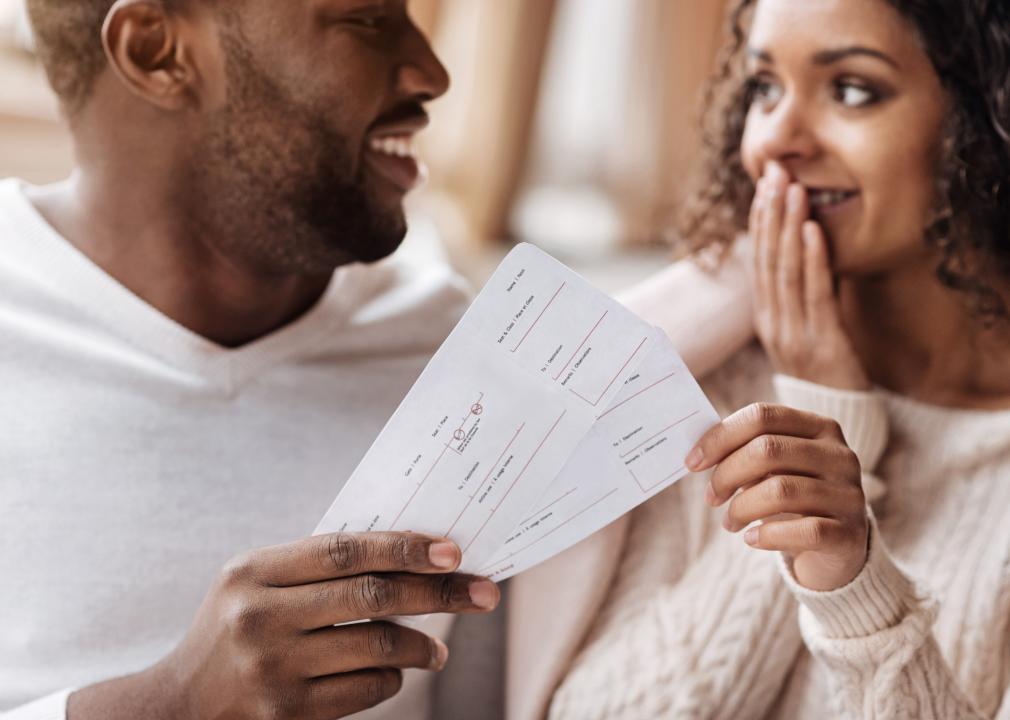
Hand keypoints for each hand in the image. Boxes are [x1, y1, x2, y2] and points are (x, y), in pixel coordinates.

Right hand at [69, 532, 498, 719]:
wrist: (177, 708)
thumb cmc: (233, 629)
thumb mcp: (256, 583)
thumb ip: (318, 565)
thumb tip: (411, 553)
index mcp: (253, 571)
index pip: (346, 550)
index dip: (405, 547)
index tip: (453, 549)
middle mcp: (260, 617)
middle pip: (372, 597)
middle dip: (440, 592)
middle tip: (483, 592)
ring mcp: (274, 669)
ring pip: (377, 647)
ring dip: (423, 644)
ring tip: (439, 646)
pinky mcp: (288, 714)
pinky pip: (366, 689)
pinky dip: (392, 677)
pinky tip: (396, 670)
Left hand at [687, 402, 867, 591]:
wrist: (837, 550)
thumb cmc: (794, 500)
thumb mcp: (774, 470)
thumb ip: (745, 453)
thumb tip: (698, 454)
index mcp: (820, 427)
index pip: (762, 416)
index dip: (720, 437)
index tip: (692, 462)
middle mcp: (840, 455)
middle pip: (768, 449)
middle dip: (727, 474)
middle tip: (711, 497)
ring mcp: (850, 494)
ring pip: (780, 491)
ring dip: (741, 508)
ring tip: (730, 522)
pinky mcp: (850, 534)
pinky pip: (802, 531)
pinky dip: (767, 535)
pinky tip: (752, 539)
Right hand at [751, 162, 869, 389]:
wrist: (836, 416)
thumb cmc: (823, 369)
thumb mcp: (801, 329)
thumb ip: (796, 293)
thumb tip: (798, 247)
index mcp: (766, 317)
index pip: (758, 261)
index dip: (761, 220)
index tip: (765, 183)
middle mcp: (774, 322)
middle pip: (768, 260)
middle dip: (771, 213)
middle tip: (775, 173)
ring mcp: (795, 333)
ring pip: (786, 272)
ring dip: (789, 227)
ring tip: (794, 190)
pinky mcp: (823, 342)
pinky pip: (815, 295)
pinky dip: (813, 260)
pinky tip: (812, 231)